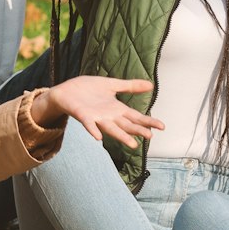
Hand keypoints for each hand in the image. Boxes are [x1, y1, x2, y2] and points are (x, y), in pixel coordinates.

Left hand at [33, 75, 163, 147]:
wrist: (66, 91)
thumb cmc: (88, 89)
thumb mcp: (112, 85)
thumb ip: (130, 86)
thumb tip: (151, 85)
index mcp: (116, 109)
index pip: (135, 117)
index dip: (148, 121)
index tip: (162, 126)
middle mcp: (108, 116)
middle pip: (126, 124)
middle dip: (138, 130)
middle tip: (150, 136)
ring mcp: (96, 117)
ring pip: (111, 128)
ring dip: (121, 136)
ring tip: (132, 144)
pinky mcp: (83, 115)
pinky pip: (89, 124)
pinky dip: (93, 130)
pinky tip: (98, 137)